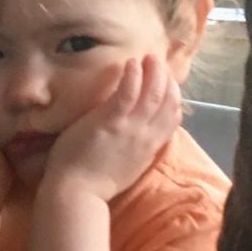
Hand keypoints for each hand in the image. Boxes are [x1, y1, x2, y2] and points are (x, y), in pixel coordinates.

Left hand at [41, 55, 181, 201]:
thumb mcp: (128, 166)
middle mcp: (146, 137)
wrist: (77, 194)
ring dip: (154, 72)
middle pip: (168, 101)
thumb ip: (137, 147)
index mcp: (150, 148)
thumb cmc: (95, 182)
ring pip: (153, 94)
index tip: (167, 81)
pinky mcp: (110, 123)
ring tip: (149, 56)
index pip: (172, 117)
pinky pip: (128, 95)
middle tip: (158, 60)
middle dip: (167, 78)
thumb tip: (138, 131)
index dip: (174, 95)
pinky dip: (133, 77)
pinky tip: (132, 63)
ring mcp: (130, 129)